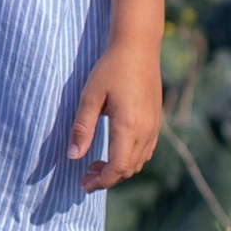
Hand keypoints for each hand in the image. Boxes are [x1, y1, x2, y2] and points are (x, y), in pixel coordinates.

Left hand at [70, 39, 162, 192]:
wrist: (139, 47)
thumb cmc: (111, 68)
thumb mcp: (90, 96)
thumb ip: (82, 128)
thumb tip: (73, 157)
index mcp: (129, 126)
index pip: (118, 167)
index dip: (101, 181)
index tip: (83, 183)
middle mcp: (146, 130)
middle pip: (129, 169)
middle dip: (107, 178)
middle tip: (84, 177)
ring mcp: (155, 126)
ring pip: (139, 162)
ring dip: (119, 169)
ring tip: (95, 164)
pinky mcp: (157, 121)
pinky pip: (146, 150)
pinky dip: (130, 159)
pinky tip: (113, 150)